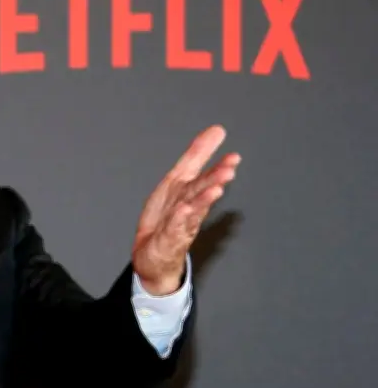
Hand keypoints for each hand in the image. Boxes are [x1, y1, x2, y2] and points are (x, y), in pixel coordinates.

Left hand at [132, 125, 240, 295]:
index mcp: (190, 192)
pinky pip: (173, 229)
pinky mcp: (167, 240)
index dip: (218, 166)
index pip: (205, 177)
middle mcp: (188, 209)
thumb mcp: (178, 180)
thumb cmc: (169, 218)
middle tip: (229, 170)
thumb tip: (217, 130)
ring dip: (203, 199)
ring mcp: (179, 226)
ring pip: (192, 210)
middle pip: (201, 192)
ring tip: (214, 189)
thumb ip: (197, 155)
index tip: (234, 157)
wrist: (154, 257)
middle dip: (215, 180)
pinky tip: (183, 210)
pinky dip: (179, 219)